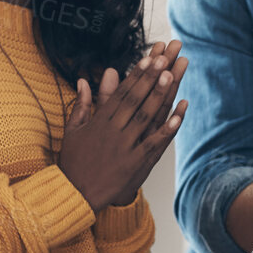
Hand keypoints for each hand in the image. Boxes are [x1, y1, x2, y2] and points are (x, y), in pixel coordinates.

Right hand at [59, 40, 187, 210]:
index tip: (149, 58)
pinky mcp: (135, 164)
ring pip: (146, 117)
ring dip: (160, 95)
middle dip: (151, 77)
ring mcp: (125, 147)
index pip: (121, 93)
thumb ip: (81, 105)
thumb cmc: (74, 162)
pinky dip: (167, 129)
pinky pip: (154, 143)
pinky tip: (180, 114)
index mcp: (99, 122)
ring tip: (172, 75)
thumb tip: (82, 80)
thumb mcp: (73, 131)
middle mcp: (113, 131)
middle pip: (136, 100)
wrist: (74, 195)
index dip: (136, 75)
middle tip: (166, 58)